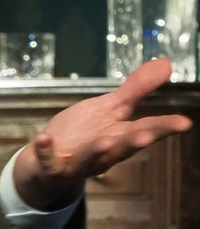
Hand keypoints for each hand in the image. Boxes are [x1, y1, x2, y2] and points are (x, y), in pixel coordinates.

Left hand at [12, 58, 192, 209]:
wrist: (48, 159)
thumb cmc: (87, 133)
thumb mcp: (111, 108)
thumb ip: (137, 89)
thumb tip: (166, 63)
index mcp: (121, 135)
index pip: (147, 129)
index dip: (164, 127)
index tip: (184, 122)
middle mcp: (105, 152)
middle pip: (123, 146)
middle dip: (135, 141)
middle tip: (147, 135)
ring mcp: (78, 161)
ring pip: (91, 158)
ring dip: (98, 150)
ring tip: (105, 141)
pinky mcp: (52, 166)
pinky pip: (48, 160)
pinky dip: (46, 150)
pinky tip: (44, 138)